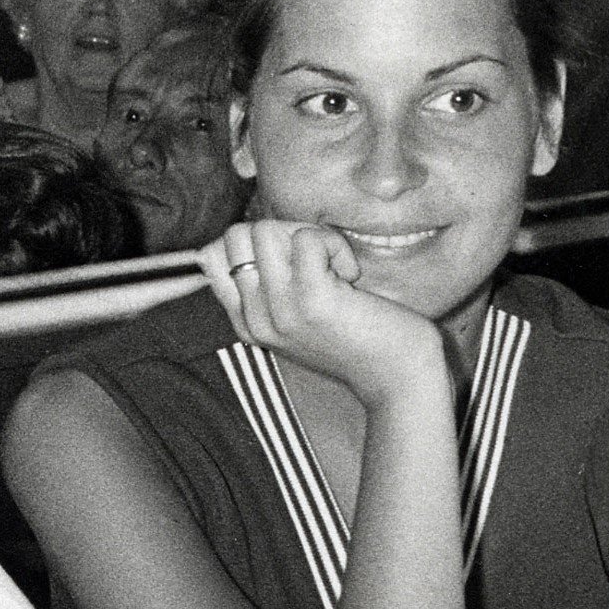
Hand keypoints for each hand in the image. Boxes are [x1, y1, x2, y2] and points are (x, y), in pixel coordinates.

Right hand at [195, 218, 442, 405]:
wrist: (396, 378)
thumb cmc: (357, 340)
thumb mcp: (298, 320)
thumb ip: (271, 288)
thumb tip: (257, 234)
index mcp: (247, 324)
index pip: (211, 258)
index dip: (252, 243)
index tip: (291, 264)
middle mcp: (255, 319)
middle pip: (235, 236)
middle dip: (278, 232)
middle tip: (313, 259)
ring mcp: (279, 310)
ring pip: (265, 230)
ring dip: (307, 236)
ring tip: (332, 266)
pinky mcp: (311, 298)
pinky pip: (307, 238)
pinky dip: (333, 245)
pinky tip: (348, 274)